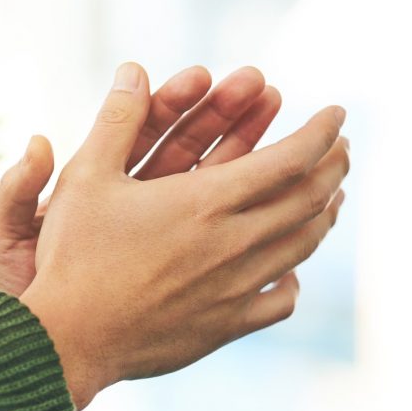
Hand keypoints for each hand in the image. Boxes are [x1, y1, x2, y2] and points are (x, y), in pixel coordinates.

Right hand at [17, 62, 349, 408]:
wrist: (68, 340)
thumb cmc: (72, 256)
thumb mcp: (84, 178)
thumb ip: (114, 121)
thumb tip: (133, 70)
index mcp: (207, 201)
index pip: (291, 159)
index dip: (322, 132)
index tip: (337, 114)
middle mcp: (233, 244)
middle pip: (309, 199)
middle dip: (333, 167)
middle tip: (342, 149)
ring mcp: (235, 289)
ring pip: (302, 246)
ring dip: (324, 215)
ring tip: (331, 196)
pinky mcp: (227, 326)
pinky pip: (280, 301)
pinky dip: (293, 280)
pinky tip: (291, 271)